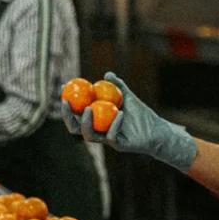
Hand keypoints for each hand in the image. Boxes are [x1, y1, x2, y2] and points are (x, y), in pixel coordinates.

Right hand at [63, 72, 196, 172]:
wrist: (156, 129)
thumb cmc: (140, 114)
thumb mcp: (128, 96)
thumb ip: (117, 86)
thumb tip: (107, 73)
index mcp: (96, 120)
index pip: (76, 114)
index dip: (67, 104)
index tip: (62, 89)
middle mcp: (98, 131)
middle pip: (75, 127)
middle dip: (67, 116)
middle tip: (66, 101)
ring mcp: (107, 139)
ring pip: (89, 135)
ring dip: (86, 122)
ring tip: (89, 108)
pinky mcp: (118, 145)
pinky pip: (112, 136)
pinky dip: (114, 124)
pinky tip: (120, 114)